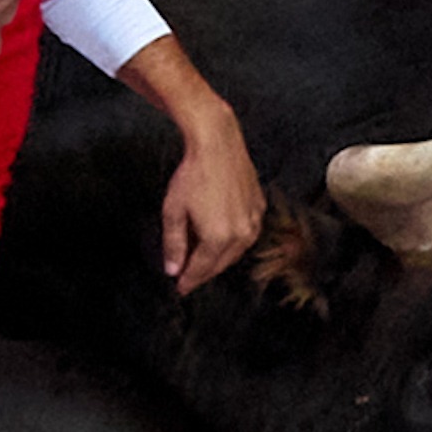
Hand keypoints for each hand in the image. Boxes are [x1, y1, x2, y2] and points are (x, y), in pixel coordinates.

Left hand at [160, 104, 264, 293]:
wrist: (217, 143)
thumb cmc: (194, 174)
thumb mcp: (174, 211)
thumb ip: (174, 244)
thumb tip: (172, 268)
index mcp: (219, 237)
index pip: (202, 269)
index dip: (188, 280)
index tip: (180, 287)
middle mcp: (241, 233)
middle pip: (221, 264)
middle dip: (204, 272)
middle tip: (189, 275)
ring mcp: (254, 220)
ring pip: (236, 251)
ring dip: (220, 258)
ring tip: (203, 257)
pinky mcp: (259, 207)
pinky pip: (247, 233)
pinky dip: (233, 240)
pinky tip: (221, 236)